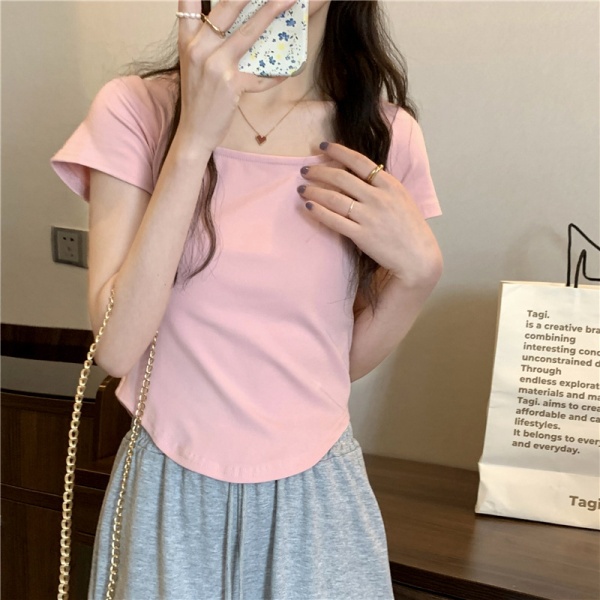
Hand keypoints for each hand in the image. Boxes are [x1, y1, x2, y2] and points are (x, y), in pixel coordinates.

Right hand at [177, 0, 294, 149]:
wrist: (194, 131)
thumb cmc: (198, 98)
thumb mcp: (193, 64)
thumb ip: (206, 41)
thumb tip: (232, 26)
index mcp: (187, 40)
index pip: (189, 2)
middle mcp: (199, 48)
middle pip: (227, 7)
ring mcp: (215, 65)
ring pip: (248, 32)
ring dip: (271, 13)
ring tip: (288, 1)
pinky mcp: (230, 84)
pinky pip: (260, 75)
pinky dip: (275, 74)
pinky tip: (287, 71)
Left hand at [297, 142, 441, 287]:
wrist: (418, 256)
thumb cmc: (410, 228)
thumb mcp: (400, 198)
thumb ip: (381, 187)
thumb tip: (356, 175)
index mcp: (390, 185)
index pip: (359, 161)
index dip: (338, 151)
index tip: (322, 146)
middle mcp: (378, 198)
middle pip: (341, 178)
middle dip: (319, 171)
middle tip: (305, 170)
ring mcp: (369, 217)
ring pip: (334, 198)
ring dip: (314, 191)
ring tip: (302, 188)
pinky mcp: (361, 236)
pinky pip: (334, 220)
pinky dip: (319, 212)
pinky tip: (309, 206)